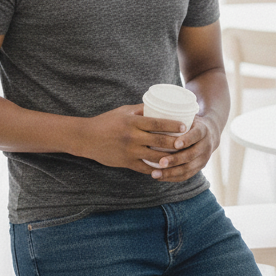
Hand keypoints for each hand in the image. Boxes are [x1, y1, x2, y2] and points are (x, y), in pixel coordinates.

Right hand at [79, 105, 218, 179]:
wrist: (87, 138)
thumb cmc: (106, 122)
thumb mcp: (123, 111)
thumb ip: (141, 110)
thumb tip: (158, 105)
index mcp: (133, 122)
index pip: (158, 123)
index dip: (173, 125)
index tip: (185, 126)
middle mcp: (133, 137)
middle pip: (160, 141)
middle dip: (177, 143)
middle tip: (189, 142)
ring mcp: (130, 151)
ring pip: (156, 156)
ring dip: (170, 158)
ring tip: (182, 157)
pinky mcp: (127, 163)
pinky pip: (146, 168)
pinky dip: (157, 169)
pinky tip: (166, 169)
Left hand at [143, 114, 219, 181]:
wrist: (210, 134)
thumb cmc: (191, 122)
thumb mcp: (189, 115)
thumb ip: (174, 114)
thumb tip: (148, 107)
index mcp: (203, 130)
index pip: (196, 135)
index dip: (186, 140)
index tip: (175, 143)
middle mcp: (206, 146)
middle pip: (191, 155)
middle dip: (175, 160)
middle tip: (160, 162)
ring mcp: (203, 159)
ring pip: (187, 169)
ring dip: (171, 172)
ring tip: (155, 173)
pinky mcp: (198, 168)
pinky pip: (185, 176)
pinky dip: (172, 177)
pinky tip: (160, 177)